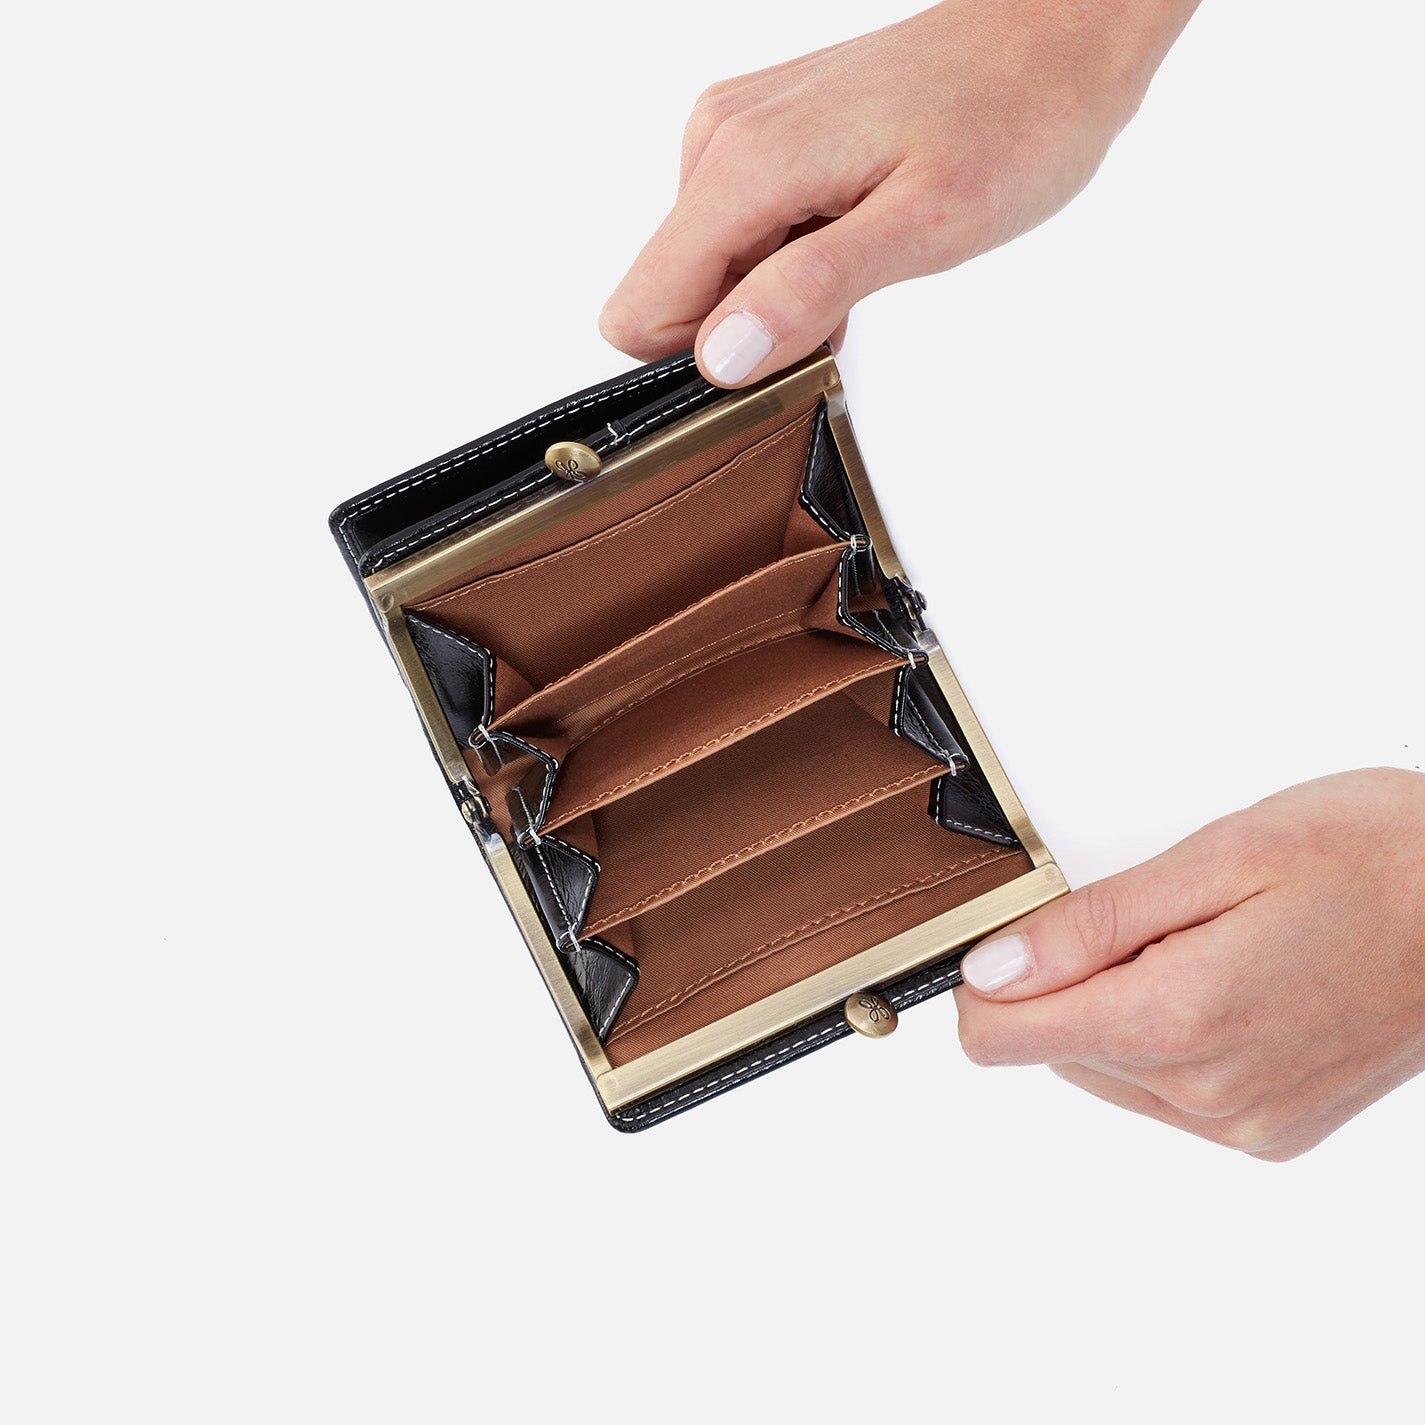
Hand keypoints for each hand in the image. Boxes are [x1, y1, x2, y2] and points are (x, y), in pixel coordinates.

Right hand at [600, 0, 1197, 386]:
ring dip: (772, 298)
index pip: (640, 313)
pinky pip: (735, 235)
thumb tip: (722, 354)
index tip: (779, 361)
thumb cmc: (1013, 119)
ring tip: (859, 267)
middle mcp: (720, 140)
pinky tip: (850, 243)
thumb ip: (810, 289)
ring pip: (703, 271)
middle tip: (841, 310)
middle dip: (742, 332)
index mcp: (743, 166)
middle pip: (668, 296)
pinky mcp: (761, 137)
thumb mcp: (924, 228)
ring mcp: (735, 133)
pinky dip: (786, 262)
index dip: (701, 364)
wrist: (1056, 35)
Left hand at [954, 769, 1424, 1159]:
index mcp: (1178, 1020)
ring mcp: (1241, 1123)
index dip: (988, 981)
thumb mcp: (1214, 859)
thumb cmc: (1373, 860)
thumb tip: (993, 970)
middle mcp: (1205, 1093)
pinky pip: (1164, 1091)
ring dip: (1118, 1006)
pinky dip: (1166, 1036)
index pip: (1001, 1038)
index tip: (1019, 933)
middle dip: (1069, 980)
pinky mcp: (1269, 1131)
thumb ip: (1089, 926)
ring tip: (1201, 942)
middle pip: (1051, 1049)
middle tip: (1149, 918)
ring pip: (1104, 1068)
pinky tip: (1226, 980)